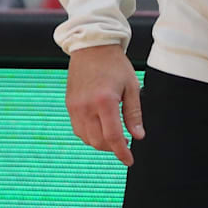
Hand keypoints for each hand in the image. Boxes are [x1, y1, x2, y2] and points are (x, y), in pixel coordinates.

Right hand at [66, 43, 142, 165]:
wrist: (92, 47)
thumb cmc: (114, 63)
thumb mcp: (131, 86)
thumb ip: (133, 113)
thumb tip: (138, 135)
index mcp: (105, 101)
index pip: (113, 137)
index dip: (122, 152)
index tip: (129, 160)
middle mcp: (87, 107)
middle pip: (98, 141)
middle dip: (113, 148)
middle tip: (124, 143)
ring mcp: (75, 107)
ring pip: (86, 138)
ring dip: (100, 143)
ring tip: (112, 135)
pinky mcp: (70, 105)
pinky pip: (78, 129)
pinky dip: (89, 135)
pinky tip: (99, 128)